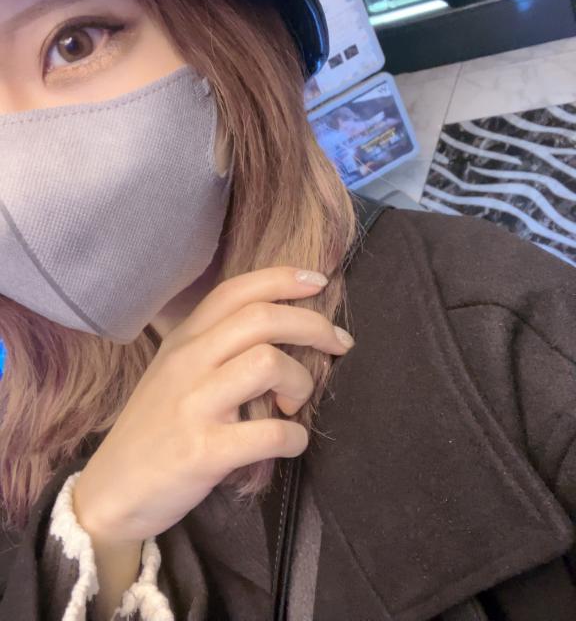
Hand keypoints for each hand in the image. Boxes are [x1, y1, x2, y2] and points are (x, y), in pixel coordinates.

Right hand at [73, 266, 354, 543]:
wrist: (113, 490)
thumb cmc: (156, 426)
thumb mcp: (175, 371)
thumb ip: (217, 344)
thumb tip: (283, 330)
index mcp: (184, 339)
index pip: (236, 291)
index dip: (283, 279)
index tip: (318, 282)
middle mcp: (187, 362)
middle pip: (262, 318)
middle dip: (314, 325)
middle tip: (339, 344)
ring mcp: (194, 405)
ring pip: (268, 363)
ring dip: (300, 382)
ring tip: (292, 404)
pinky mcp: (202, 451)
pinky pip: (270, 433)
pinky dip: (294, 437)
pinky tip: (290, 442)